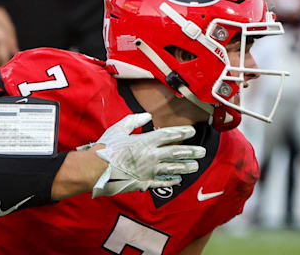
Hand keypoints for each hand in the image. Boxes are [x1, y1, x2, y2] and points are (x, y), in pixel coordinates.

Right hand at [83, 112, 204, 196]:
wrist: (96, 169)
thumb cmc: (106, 148)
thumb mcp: (118, 129)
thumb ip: (134, 121)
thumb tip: (147, 116)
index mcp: (146, 141)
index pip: (169, 136)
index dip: (182, 133)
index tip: (192, 131)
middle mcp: (152, 156)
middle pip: (176, 153)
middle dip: (192, 152)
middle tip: (203, 152)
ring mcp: (150, 171)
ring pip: (173, 169)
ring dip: (186, 167)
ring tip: (196, 166)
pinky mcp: (145, 182)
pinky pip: (162, 182)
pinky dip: (171, 181)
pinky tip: (179, 180)